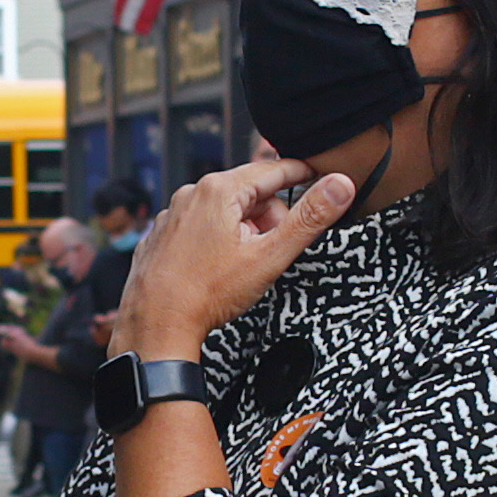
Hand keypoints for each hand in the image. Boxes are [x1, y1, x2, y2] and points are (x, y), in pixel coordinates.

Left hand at [116, 156, 352, 359]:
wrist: (155, 326)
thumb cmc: (207, 294)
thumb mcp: (269, 256)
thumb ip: (309, 218)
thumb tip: (340, 185)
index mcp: (219, 190)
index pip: (273, 169)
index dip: (301, 174)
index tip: (318, 176)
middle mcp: (190, 194)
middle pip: (248, 192)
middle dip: (269, 216)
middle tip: (273, 250)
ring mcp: (172, 215)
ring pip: (223, 211)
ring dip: (243, 230)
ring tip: (244, 264)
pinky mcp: (161, 236)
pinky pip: (200, 227)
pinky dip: (216, 240)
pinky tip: (218, 268)